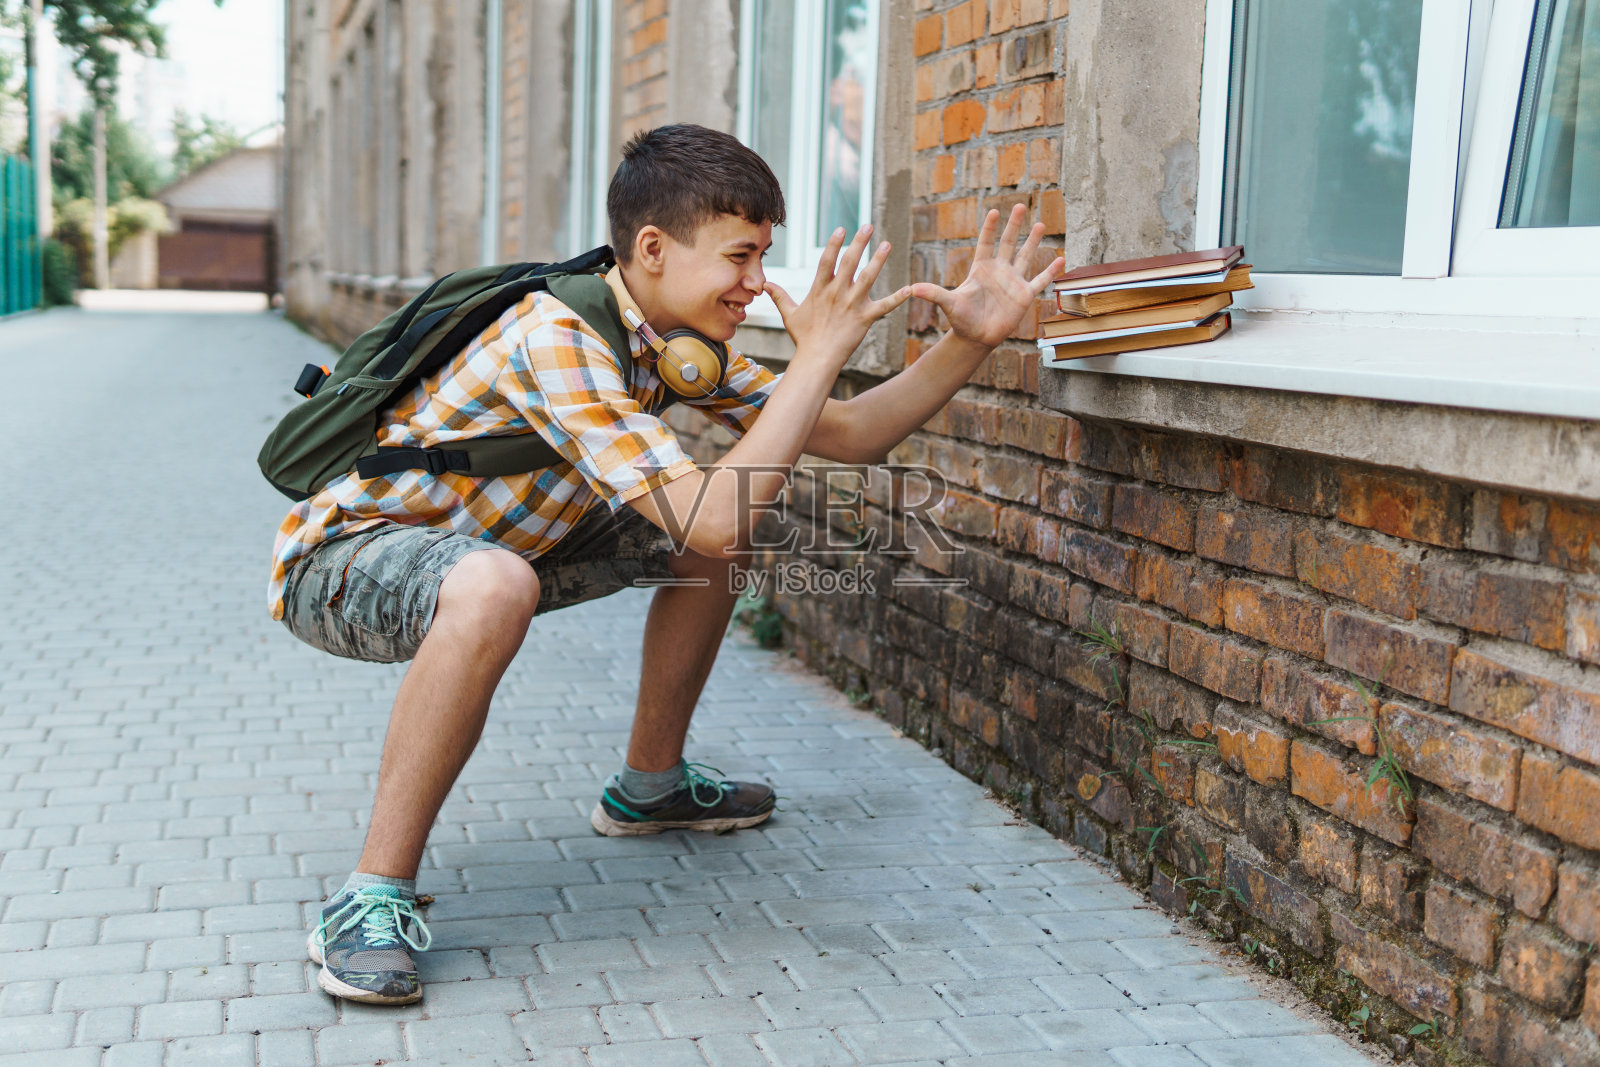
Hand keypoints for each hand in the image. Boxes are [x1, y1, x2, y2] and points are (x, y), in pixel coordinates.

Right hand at [765, 224, 911, 367]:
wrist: (817, 359)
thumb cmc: (804, 338)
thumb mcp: (789, 314)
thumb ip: (779, 296)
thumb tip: (764, 284)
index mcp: (820, 290)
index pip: (827, 260)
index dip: (834, 244)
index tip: (841, 228)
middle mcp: (837, 293)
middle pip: (849, 262)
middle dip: (859, 242)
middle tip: (868, 225)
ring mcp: (852, 305)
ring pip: (868, 278)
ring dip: (878, 260)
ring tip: (887, 244)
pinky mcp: (865, 319)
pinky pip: (884, 307)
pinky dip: (897, 299)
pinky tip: (909, 289)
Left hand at [911, 205, 1063, 347]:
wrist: (976, 337)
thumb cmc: (961, 320)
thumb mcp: (948, 304)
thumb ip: (934, 294)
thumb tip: (912, 289)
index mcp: (981, 269)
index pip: (985, 243)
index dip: (989, 229)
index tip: (993, 211)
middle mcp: (999, 271)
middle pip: (1008, 243)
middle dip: (1014, 225)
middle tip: (1020, 206)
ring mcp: (1013, 282)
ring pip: (1026, 256)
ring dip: (1034, 241)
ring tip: (1041, 223)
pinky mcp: (1024, 296)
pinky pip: (1040, 281)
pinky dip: (1050, 271)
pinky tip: (1061, 259)